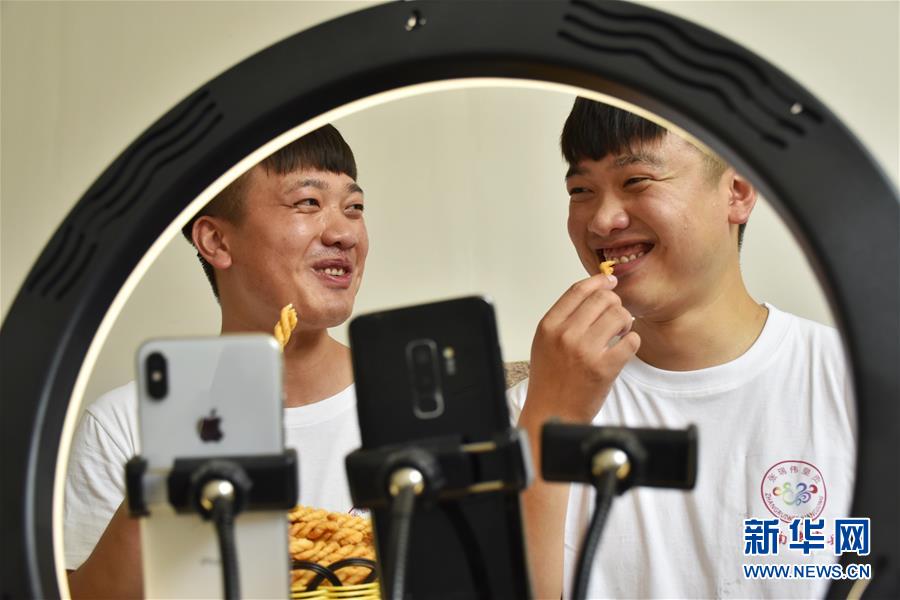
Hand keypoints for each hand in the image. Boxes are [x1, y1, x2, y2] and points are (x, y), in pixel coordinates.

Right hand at [525, 274, 639, 423]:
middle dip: (614, 303)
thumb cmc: (550, 378)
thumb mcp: (545, 341)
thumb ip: (564, 317)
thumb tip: (593, 291)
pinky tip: (623, 348)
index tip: (610, 281)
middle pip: (602, 299)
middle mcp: (565, 335)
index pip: (578, 290)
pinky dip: (632, 341)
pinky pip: (631, 341)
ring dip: (624, 322)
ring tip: (619, 333)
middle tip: (615, 316)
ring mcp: (585, 352)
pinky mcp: (604, 368)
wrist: (552, 412)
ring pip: (619, 316)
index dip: (598, 281)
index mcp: (549, 326)